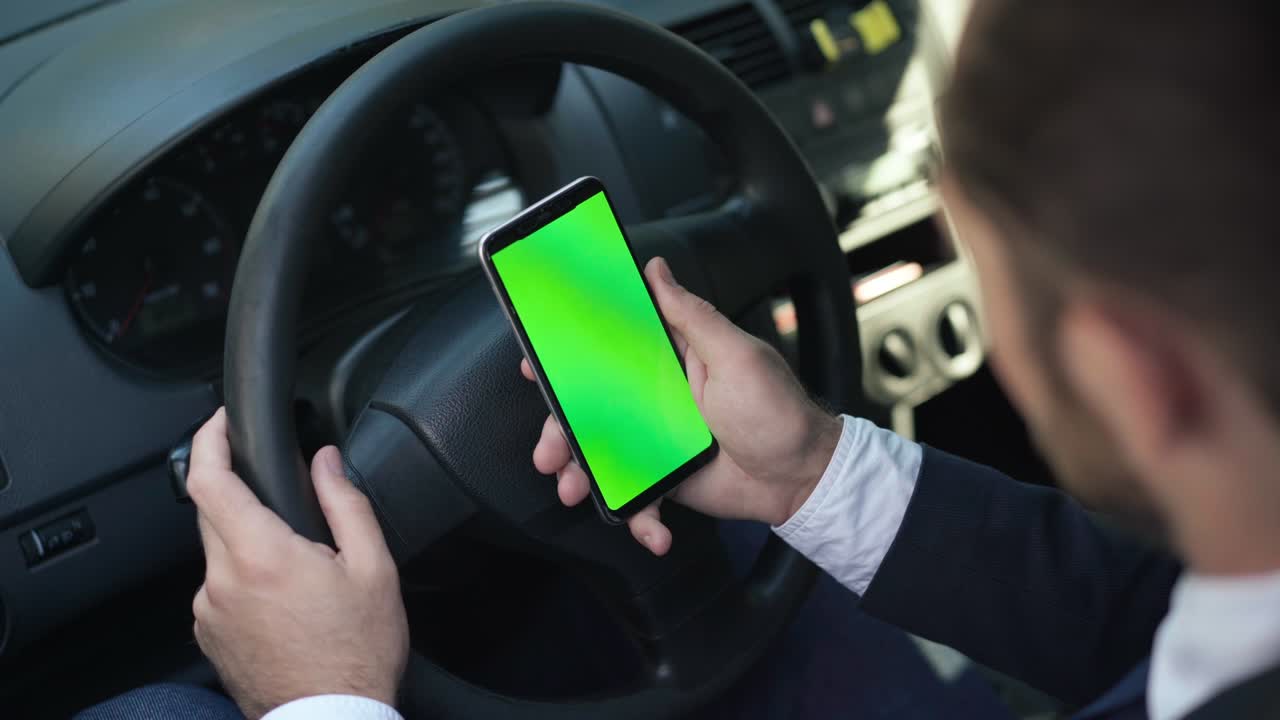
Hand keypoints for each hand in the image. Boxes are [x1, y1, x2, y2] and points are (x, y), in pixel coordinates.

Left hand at [186, 408, 408, 718]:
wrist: (330, 718)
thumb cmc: (358, 653)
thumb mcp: (373, 568)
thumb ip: (346, 503)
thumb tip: (326, 461)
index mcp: (262, 555)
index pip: (209, 479)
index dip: (209, 439)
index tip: (223, 421)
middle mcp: (222, 580)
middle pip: (211, 510)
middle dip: (240, 491)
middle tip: (282, 496)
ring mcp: (208, 610)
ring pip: (218, 550)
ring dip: (248, 540)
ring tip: (299, 566)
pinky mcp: (208, 634)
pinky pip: (219, 585)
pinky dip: (244, 577)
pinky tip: (285, 599)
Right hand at [525, 256, 842, 554]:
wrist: (803, 477)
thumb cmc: (777, 409)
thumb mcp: (736, 354)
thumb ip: (691, 316)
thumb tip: (654, 267)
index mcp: (668, 358)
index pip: (606, 348)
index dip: (566, 355)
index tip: (537, 365)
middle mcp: (654, 397)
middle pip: (589, 409)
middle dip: (560, 431)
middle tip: (548, 451)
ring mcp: (656, 441)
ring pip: (601, 455)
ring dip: (581, 475)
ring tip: (572, 491)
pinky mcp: (666, 479)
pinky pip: (638, 498)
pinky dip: (639, 518)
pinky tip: (654, 533)